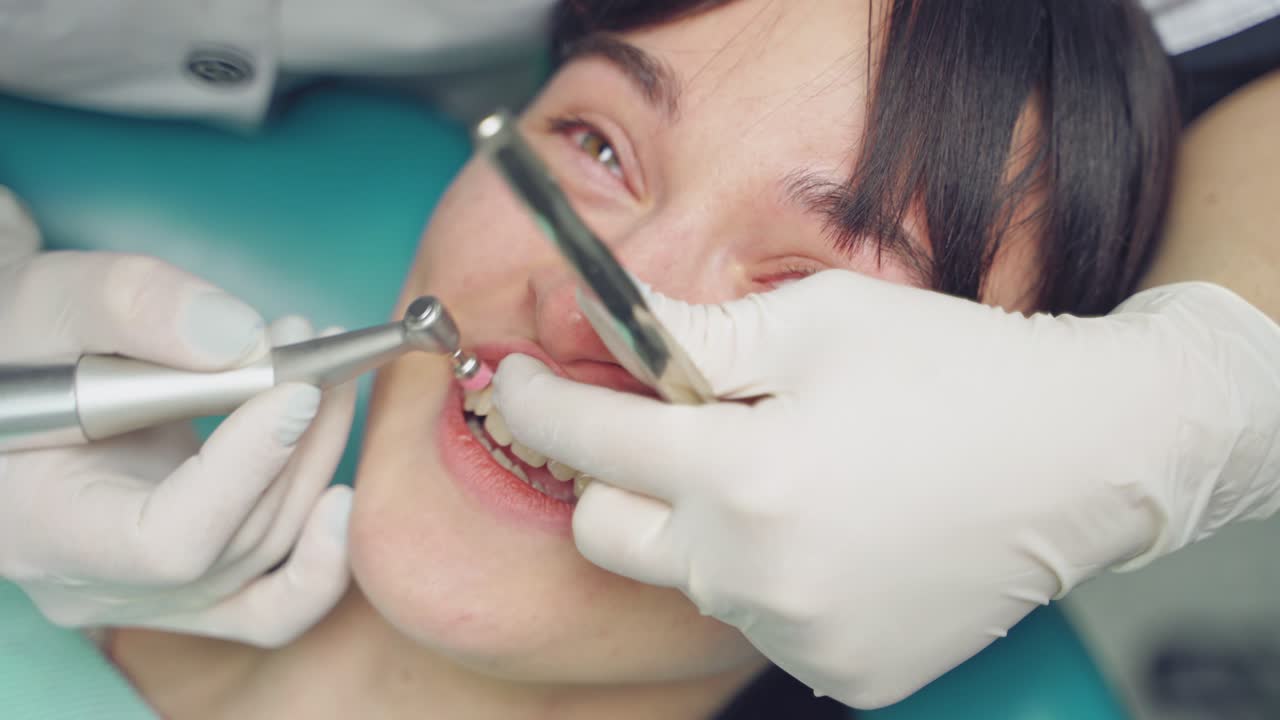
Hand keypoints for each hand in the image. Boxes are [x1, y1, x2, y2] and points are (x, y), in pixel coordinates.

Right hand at [0, 187, 355, 646]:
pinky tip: (347, 494)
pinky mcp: (192, 589)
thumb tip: (241, 339)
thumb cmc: (22, 340)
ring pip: (267, 554)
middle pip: (236, 540)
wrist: (19, 377)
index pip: (168, 538)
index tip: (297, 388)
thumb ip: (132, 306)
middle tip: (320, 351)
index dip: (248, 469)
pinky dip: (322, 555)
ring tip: (329, 372)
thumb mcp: (53, 300)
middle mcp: (96, 583)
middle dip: (298, 440)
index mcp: (41, 524)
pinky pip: (273, 606)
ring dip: (316, 458)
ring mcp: (149, 597)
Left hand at [492, 269, 1279, 707]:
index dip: (536, 403)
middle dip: (617, 480)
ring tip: (803, 475)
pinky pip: (768, 620)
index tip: (516, 382)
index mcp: (747, 477)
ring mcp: (802, 636)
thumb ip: (693, 335)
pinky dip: (778, 576)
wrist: (1087, 454)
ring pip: (694, 577)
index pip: (589, 444)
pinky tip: (844, 531)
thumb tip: (602, 319)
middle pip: (609, 535)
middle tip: (680, 433)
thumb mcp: (818, 321)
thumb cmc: (956, 369)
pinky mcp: (848, 673)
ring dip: (713, 527)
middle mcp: (759, 575)